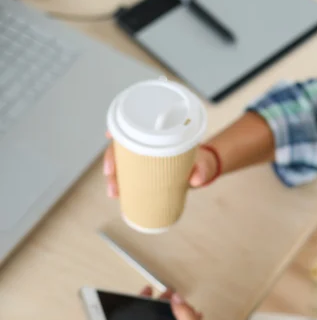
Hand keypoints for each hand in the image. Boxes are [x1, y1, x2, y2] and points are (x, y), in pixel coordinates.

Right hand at [103, 132, 219, 197]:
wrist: (204, 171)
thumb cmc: (202, 162)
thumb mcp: (205, 164)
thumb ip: (204, 170)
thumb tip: (196, 180)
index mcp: (161, 134)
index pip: (135, 126)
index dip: (119, 128)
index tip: (110, 136)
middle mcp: (149, 144)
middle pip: (123, 147)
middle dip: (112, 160)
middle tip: (111, 176)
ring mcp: (145, 158)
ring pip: (122, 162)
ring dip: (113, 175)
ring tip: (113, 192)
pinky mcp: (145, 171)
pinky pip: (128, 174)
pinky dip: (120, 183)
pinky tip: (115, 193)